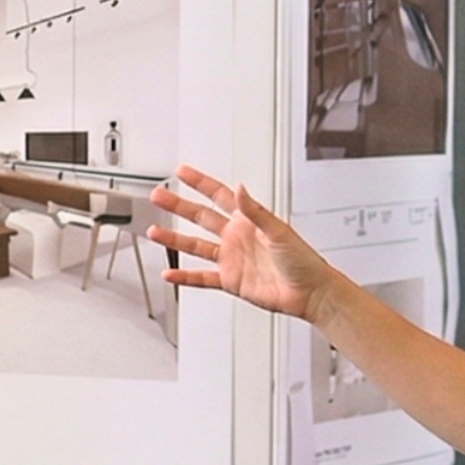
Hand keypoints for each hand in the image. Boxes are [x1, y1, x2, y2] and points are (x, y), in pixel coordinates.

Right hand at [147, 164, 340, 322]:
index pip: (219, 195)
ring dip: (175, 239)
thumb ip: (255, 210)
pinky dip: (185, 276)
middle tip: (159, 196)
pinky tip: (170, 273)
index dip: (200, 182)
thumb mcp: (279, 231)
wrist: (310, 293)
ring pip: (195, 245)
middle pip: (200, 217)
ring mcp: (231, 259)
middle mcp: (236, 237)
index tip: (182, 172)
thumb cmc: (303, 261)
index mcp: (248, 221)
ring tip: (154, 231)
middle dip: (178, 206)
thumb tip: (241, 188)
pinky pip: (201, 278)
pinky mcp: (230, 281)